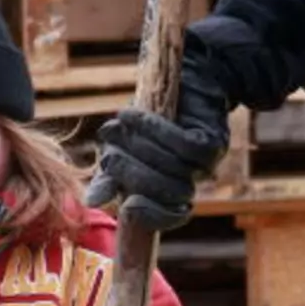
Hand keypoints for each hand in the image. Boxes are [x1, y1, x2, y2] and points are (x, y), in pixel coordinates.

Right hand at [85, 83, 229, 232]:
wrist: (176, 87)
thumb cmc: (140, 128)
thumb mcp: (120, 155)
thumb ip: (110, 180)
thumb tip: (92, 202)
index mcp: (164, 199)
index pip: (163, 218)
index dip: (147, 213)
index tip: (127, 205)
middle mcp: (187, 186)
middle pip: (167, 191)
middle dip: (135, 175)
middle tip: (110, 156)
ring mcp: (204, 167)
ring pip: (174, 167)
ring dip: (141, 145)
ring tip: (119, 126)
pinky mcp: (212, 144)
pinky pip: (183, 144)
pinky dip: (154, 129)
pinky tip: (130, 116)